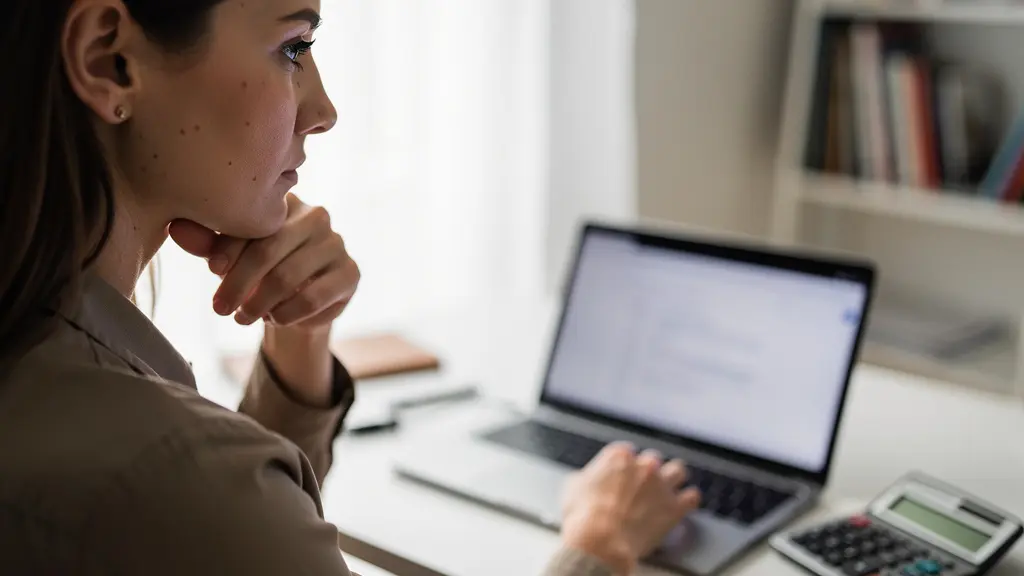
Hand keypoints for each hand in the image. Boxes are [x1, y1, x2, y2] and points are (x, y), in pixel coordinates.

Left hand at [168, 193, 359, 330]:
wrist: (301, 301)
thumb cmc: (260, 269)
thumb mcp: (230, 255)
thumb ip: (207, 242)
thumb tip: (175, 228)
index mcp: (285, 200)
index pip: (253, 222)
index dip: (228, 249)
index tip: (212, 273)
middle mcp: (316, 216)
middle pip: (269, 249)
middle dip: (239, 283)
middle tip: (219, 308)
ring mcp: (336, 244)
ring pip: (290, 276)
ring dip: (260, 303)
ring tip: (242, 317)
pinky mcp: (350, 273)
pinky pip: (313, 297)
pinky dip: (287, 313)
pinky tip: (274, 319)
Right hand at [559, 442, 700, 574]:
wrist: (600, 540)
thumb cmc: (583, 516)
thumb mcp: (572, 488)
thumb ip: (585, 477)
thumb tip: (584, 479)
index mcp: (619, 456)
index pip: (628, 451)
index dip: (625, 465)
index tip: (623, 475)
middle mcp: (643, 464)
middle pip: (654, 459)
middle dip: (649, 471)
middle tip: (643, 485)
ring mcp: (662, 484)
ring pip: (679, 470)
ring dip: (674, 478)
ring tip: (670, 487)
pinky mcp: (675, 506)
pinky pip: (693, 496)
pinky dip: (688, 499)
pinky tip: (683, 504)